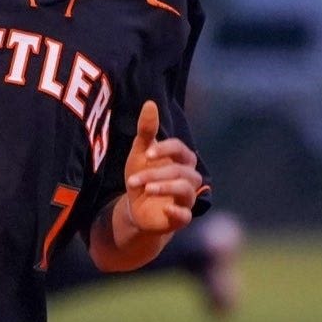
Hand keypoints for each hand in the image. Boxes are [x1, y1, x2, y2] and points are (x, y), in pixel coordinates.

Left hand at [122, 100, 201, 234]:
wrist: (135, 209)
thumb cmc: (142, 176)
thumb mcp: (140, 154)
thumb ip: (146, 131)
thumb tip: (150, 103)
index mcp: (180, 160)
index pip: (180, 149)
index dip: (165, 150)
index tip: (146, 154)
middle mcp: (188, 178)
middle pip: (182, 171)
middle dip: (157, 173)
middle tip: (133, 179)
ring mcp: (186, 198)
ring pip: (186, 190)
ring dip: (165, 188)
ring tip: (146, 189)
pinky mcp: (181, 218)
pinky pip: (187, 216)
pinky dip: (178, 213)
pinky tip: (165, 209)